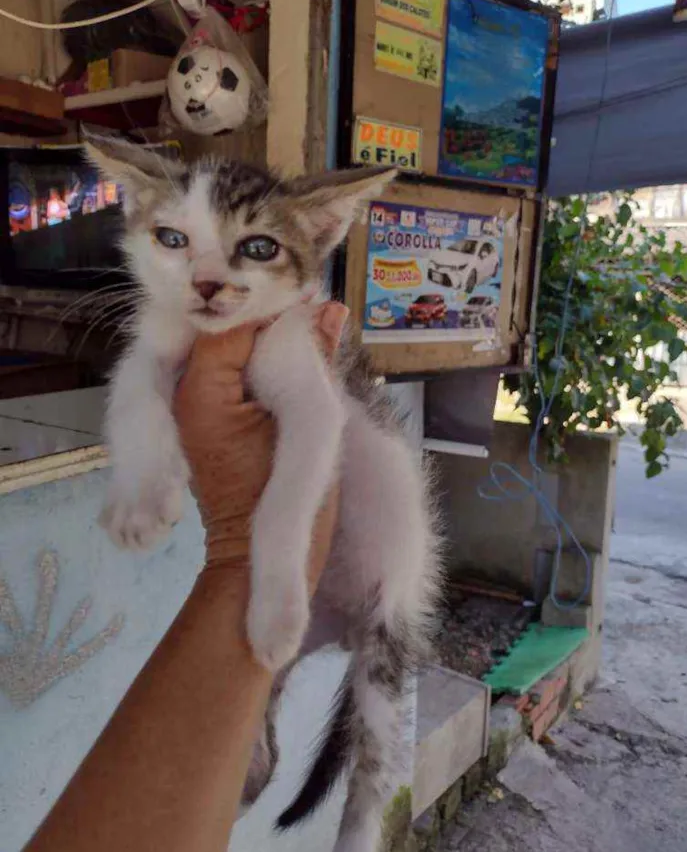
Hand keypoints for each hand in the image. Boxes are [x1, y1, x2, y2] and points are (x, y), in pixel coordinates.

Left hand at [173, 302, 347, 586]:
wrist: (254, 558)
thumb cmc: (278, 499)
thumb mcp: (307, 424)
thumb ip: (312, 362)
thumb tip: (330, 308)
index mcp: (202, 389)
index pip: (231, 322)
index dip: (270, 305)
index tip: (308, 294)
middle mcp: (191, 390)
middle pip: (229, 330)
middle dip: (269, 316)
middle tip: (313, 302)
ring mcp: (200, 404)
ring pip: (235, 348)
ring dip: (269, 337)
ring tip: (310, 322)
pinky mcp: (215, 416)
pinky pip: (237, 371)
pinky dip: (263, 359)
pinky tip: (294, 350)